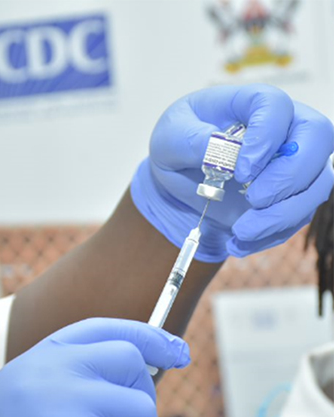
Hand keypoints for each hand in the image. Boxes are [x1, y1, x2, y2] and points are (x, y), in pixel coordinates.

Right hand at [0, 318, 189, 416]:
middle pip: (132, 365)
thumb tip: (142, 360)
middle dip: (137, 398)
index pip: (104, 330)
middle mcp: (54, 378)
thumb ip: (72, 372)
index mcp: (38, 361)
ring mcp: (72, 416)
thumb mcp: (25, 394)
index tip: (176, 350)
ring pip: (142, 416)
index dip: (147, 336)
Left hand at [131, 84, 333, 260]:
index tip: (241, 170)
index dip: (267, 138)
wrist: (181, 177)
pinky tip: (237, 242)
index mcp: (250, 104)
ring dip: (282, 215)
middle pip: (317, 140)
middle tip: (253, 199)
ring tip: (241, 231)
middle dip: (289, 177)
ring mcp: (291, 163)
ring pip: (315, 185)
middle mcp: (282, 128)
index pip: (276, 107)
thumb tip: (217, 148)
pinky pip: (296, 217)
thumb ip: (189, 139)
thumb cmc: (179, 144)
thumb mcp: (169, 137)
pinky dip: (269, 235)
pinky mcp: (288, 196)